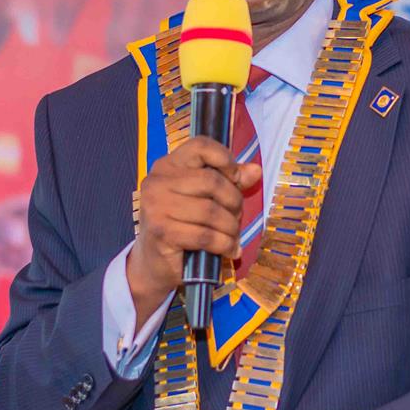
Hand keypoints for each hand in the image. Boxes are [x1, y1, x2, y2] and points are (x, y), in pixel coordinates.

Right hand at [125, 139, 261, 325]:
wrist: (154, 263)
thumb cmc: (182, 226)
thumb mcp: (205, 199)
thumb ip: (229, 182)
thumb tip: (255, 170)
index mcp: (167, 165)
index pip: (200, 146)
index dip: (225, 159)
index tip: (236, 179)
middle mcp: (158, 181)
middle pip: (212, 181)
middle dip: (234, 202)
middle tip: (237, 217)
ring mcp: (157, 207)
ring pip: (211, 211)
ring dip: (231, 228)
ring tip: (233, 237)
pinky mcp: (162, 232)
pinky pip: (206, 235)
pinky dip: (225, 245)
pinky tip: (230, 250)